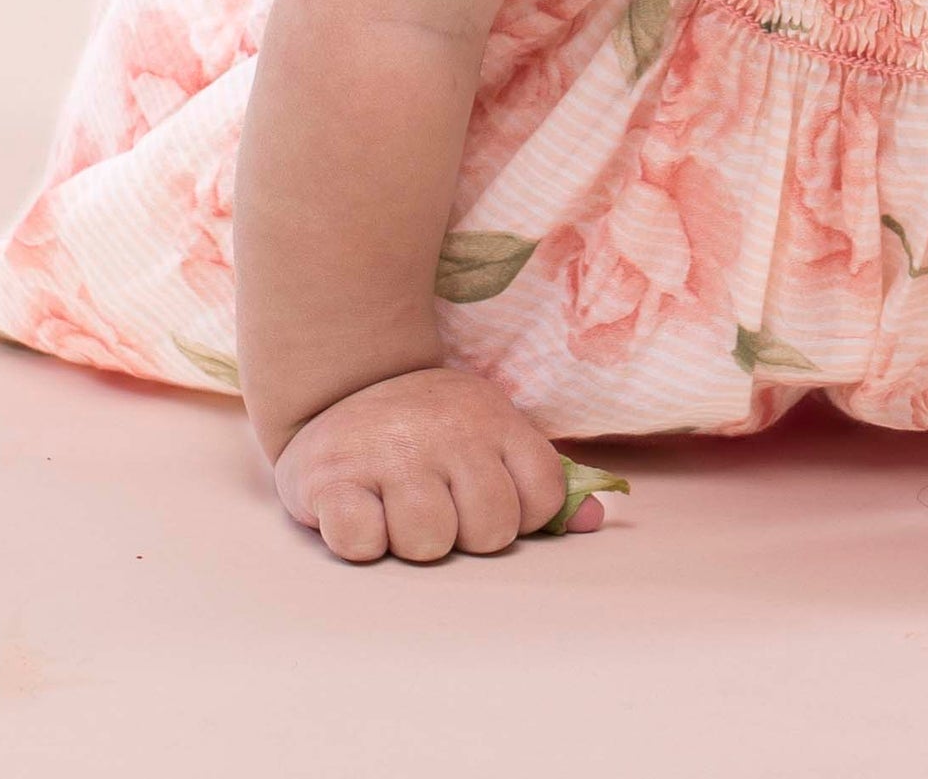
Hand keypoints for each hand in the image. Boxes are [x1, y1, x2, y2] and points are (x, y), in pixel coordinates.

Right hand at [271, 365, 623, 562]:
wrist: (339, 384)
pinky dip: (361, 540)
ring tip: (396, 507)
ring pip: (429, 544)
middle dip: (465, 535)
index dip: (521, 516)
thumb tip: (595, 520)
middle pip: (490, 530)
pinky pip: (363, 544)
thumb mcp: (490, 435)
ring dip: (411, 541)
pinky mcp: (331, 478)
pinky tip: (360, 509)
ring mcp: (388, 452)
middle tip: (437, 504)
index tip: (486, 499)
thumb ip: (541, 479)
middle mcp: (447, 431)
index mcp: (493, 419)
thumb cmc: (427, 430)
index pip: (543, 497)